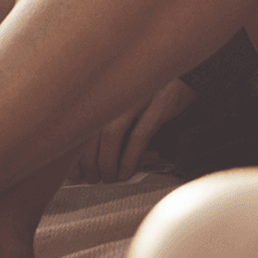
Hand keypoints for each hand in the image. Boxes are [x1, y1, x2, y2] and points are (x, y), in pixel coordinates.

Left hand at [71, 77, 193, 182]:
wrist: (184, 79)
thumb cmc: (147, 98)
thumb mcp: (122, 109)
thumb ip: (104, 131)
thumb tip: (83, 165)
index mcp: (103, 89)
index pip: (78, 123)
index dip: (73, 152)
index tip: (72, 172)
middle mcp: (117, 89)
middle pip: (90, 128)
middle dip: (88, 161)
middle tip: (91, 179)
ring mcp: (138, 94)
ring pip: (111, 133)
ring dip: (106, 162)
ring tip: (108, 178)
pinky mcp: (160, 102)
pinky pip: (139, 136)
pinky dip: (129, 159)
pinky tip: (125, 173)